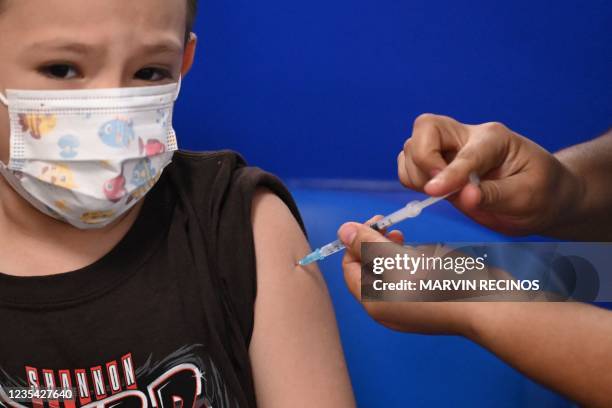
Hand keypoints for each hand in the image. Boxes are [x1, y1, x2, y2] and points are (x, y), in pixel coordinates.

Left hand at [338, 219, 478, 335]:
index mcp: (374, 302)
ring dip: (397, 252)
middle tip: (392, 227)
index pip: (350, 267)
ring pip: (392, 272)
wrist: (490, 306)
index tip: (376, 220)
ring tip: (411, 242)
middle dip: (377, 244)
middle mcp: (388, 308)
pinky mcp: (430, 302)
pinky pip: (412, 278)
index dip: (357, 240)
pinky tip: (428, 254)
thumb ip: (369, 244)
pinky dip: (414, 263)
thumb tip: (343, 231)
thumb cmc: (441, 284)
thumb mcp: (399, 259)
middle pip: (370, 269)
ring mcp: (410, 307)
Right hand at [398, 114, 584, 234]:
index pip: (465, 152)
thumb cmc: (542, 192)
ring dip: (415, 172)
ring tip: (439, 193)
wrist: (544, 196)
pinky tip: (433, 191)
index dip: (449, 173)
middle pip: (425, 127)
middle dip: (422, 158)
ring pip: (411, 147)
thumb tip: (465, 196)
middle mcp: (467, 138)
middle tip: (436, 188)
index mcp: (494, 139)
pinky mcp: (439, 168)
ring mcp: (450, 151)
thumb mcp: (529, 196)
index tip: (434, 192)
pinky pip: (409, 166)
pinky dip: (411, 179)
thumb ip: (496, 195)